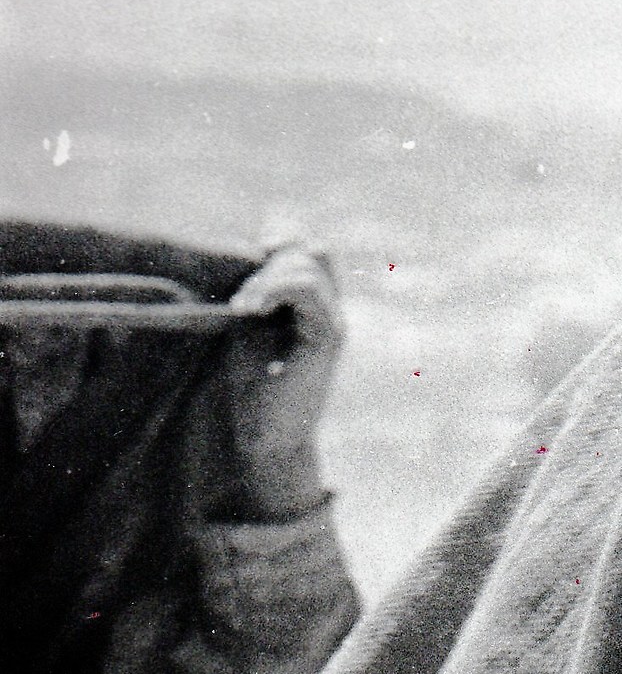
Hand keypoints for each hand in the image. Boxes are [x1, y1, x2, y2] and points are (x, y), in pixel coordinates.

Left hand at [218, 244, 344, 521]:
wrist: (266, 435)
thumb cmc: (253, 385)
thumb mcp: (248, 323)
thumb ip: (254, 288)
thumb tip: (236, 247)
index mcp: (313, 304)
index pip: (308, 247)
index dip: (281, 238)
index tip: (247, 258)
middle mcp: (330, 309)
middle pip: (311, 248)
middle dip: (271, 259)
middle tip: (242, 297)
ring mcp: (333, 322)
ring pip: (309, 263)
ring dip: (268, 277)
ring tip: (242, 308)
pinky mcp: (328, 337)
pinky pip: (307, 290)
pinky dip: (274, 290)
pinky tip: (249, 310)